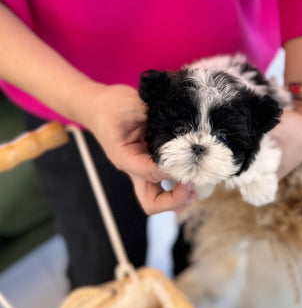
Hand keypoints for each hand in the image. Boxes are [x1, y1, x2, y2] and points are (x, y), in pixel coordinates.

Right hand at [80, 83, 195, 214]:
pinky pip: (165, 183)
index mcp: (125, 157)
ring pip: (158, 198)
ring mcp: (141, 170)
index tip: (187, 161)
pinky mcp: (149, 164)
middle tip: (191, 185)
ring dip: (179, 196)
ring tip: (197, 184)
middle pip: (152, 202)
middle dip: (174, 199)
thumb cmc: (111, 105)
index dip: (171, 171)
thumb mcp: (132, 105)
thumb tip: (182, 125)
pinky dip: (180, 184)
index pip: (150, 174)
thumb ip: (155, 117)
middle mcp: (134, 169)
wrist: (98, 106)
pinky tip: (194, 174)